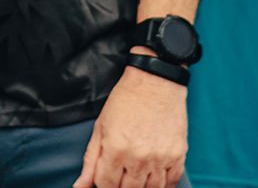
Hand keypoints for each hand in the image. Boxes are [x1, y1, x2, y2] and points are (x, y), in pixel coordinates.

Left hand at [73, 64, 187, 187]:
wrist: (155, 81)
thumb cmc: (125, 101)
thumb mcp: (101, 127)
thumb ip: (90, 160)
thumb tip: (79, 187)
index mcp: (116, 149)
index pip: (106, 185)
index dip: (103, 185)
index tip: (106, 179)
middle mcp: (139, 157)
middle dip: (121, 187)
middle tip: (121, 176)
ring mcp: (160, 157)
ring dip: (142, 187)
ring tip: (136, 177)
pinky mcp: (178, 154)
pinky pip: (172, 182)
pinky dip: (163, 185)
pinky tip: (155, 178)